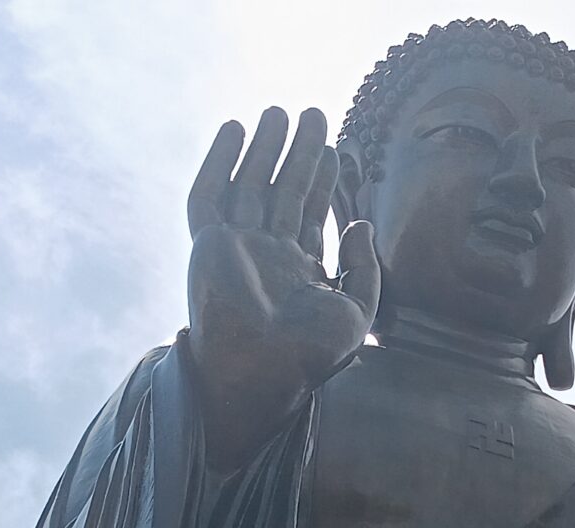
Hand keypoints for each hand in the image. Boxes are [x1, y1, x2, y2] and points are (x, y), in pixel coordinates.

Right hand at [185, 107, 379, 453]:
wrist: (263, 371)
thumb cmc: (310, 354)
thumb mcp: (357, 311)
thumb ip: (365, 268)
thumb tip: (360, 223)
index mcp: (299, 271)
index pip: (309, 213)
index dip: (323, 178)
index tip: (336, 146)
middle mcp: (266, 255)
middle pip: (282, 190)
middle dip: (298, 152)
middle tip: (313, 113)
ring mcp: (236, 248)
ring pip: (248, 185)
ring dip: (263, 148)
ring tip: (279, 111)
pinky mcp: (209, 244)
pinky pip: (209, 195)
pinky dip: (219, 161)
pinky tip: (234, 129)